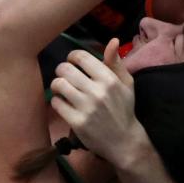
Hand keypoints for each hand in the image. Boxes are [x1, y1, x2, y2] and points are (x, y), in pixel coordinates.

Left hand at [49, 39, 148, 167]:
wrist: (124, 142)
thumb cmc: (124, 109)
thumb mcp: (126, 84)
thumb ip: (116, 63)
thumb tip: (113, 40)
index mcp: (109, 79)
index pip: (81, 57)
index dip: (72, 56)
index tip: (72, 62)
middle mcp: (97, 91)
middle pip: (65, 69)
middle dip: (61, 70)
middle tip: (64, 76)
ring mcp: (86, 107)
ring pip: (58, 84)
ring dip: (57, 85)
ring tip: (62, 89)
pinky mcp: (77, 122)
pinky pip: (56, 103)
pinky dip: (57, 102)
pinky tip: (64, 104)